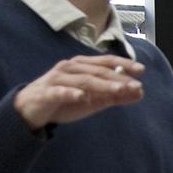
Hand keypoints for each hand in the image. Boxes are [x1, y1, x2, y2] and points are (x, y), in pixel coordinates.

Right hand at [13, 56, 145, 131]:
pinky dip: (71, 93)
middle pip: (97, 71)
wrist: (31, 109)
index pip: (105, 62)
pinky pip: (59, 91)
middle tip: (136, 85)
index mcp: (82, 66)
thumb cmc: (64, 101)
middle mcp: (70, 68)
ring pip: (82, 80)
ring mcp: (57, 79)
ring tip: (118, 91)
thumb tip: (140, 92)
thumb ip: (114, 96)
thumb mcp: (93, 100)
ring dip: (102, 85)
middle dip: (118, 78)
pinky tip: (82, 97)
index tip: (141, 70)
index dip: (123, 64)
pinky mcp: (46, 92)